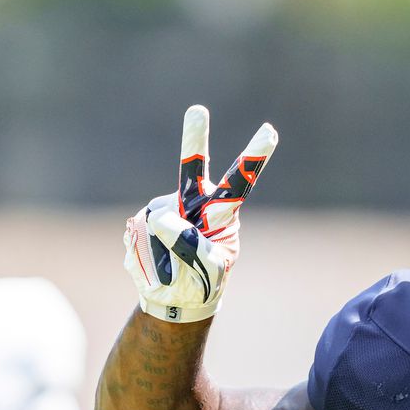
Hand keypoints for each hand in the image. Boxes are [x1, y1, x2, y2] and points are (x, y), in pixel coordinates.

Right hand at [124, 104, 277, 322]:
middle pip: (193, 167)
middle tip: (198, 110)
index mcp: (222, 211)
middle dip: (195, 138)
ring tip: (170, 270)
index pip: (240, 181)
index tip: (271, 132)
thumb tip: (160, 217)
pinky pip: (138, 235)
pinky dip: (144, 256)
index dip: (255, 157)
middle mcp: (194, 201)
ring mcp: (166, 208)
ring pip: (157, 222)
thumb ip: (190, 244)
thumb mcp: (206, 269)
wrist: (175, 298)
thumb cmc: (203, 282)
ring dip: (159, 251)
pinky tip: (154, 265)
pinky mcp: (143, 219)